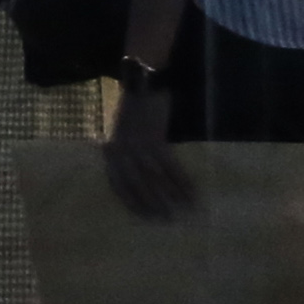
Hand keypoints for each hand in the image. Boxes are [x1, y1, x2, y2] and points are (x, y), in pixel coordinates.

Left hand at [103, 94, 196, 220]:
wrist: (142, 83)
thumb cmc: (133, 108)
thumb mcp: (121, 132)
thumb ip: (123, 153)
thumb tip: (135, 176)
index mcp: (112, 150)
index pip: (117, 183)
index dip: (130, 202)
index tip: (143, 217)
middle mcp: (122, 151)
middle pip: (135, 185)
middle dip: (150, 204)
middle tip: (164, 220)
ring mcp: (138, 145)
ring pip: (154, 178)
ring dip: (169, 196)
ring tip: (181, 211)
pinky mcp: (155, 138)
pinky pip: (170, 166)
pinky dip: (182, 181)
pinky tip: (191, 192)